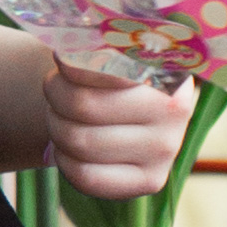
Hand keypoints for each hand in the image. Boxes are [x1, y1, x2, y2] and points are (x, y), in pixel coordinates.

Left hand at [45, 57, 193, 198]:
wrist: (131, 114)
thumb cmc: (111, 75)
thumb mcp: (110, 52)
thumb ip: (95, 45)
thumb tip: (65, 49)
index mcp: (164, 64)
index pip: (106, 65)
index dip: (71, 65)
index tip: (60, 59)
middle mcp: (174, 108)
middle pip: (83, 105)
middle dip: (55, 94)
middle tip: (52, 87)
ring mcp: (166, 149)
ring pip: (81, 141)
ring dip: (56, 126)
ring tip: (58, 115)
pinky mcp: (151, 180)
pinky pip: (87, 176)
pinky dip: (65, 161)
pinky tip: (67, 149)